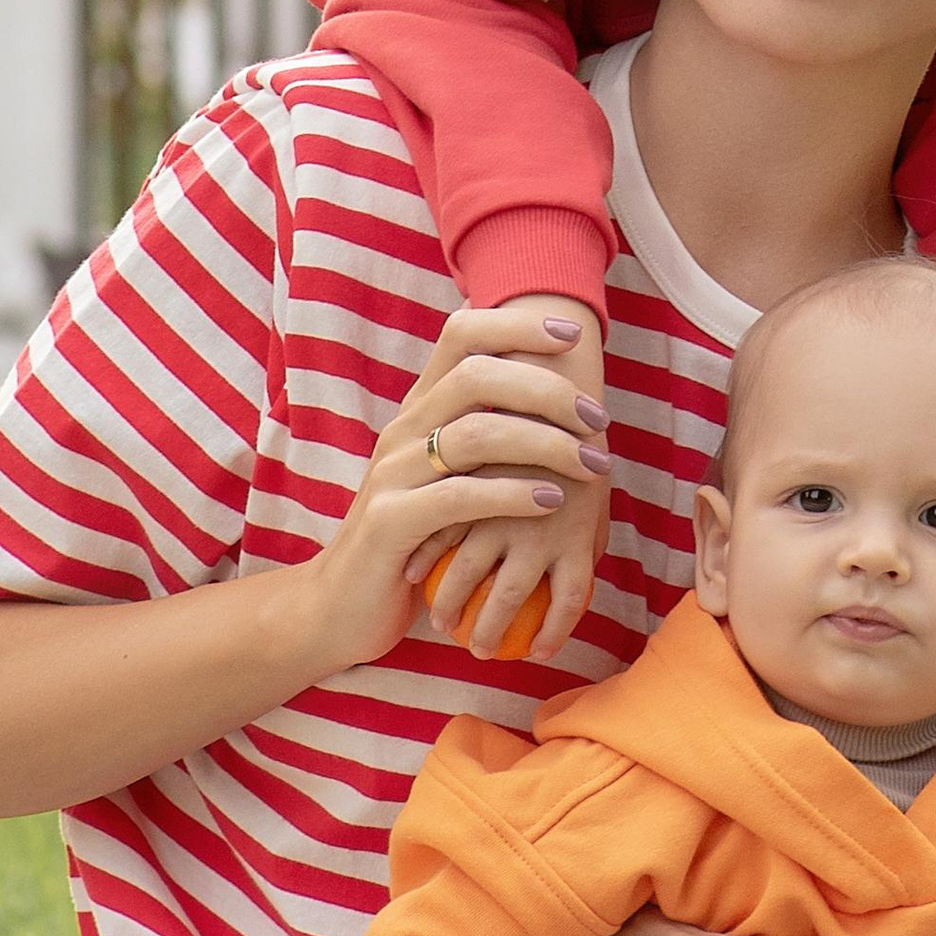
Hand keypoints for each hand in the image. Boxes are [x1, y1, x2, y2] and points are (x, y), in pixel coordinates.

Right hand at [415, 303, 609, 662]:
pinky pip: (458, 496)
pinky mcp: (390, 522)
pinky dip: (512, 494)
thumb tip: (555, 402)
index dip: (517, 326)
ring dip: (546, 444)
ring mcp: (392, 474)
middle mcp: (402, 431)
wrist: (338, 609)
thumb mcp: (445, 479)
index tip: (573, 337)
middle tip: (598, 420)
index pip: (460, 335)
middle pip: (476, 375)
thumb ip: (483, 439)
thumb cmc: (414, 542)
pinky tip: (552, 501)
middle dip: (548, 391)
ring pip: (475, 433)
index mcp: (417, 411)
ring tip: (591, 464)